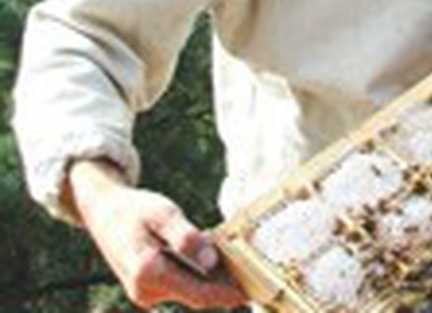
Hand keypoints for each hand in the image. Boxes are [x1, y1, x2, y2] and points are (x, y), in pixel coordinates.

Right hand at [67, 159, 247, 309]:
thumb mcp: (164, 214)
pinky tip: (211, 258)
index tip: (250, 292)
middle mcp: (145, 291)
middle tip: (252, 277)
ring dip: (211, 279)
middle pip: (196, 295)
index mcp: (148, 273)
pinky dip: (196, 274)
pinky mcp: (146, 289)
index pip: (198, 293)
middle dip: (223, 286)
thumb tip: (211, 263)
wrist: (104, 212)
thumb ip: (187, 238)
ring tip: (236, 264)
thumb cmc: (136, 209)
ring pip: (188, 290)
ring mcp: (144, 293)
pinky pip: (179, 284)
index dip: (226, 294)